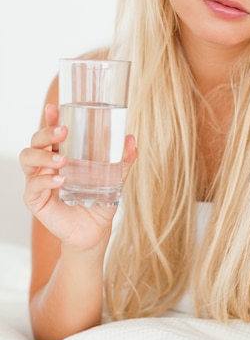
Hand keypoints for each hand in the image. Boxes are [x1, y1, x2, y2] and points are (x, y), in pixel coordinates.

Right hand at [20, 103, 136, 250]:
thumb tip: (130, 139)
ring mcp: (38, 181)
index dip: (51, 118)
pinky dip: (45, 181)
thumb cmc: (99, 201)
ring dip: (43, 156)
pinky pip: (33, 186)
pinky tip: (59, 181)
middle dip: (46, 133)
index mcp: (62, 154)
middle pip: (36, 141)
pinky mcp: (35, 200)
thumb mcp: (114, 179)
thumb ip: (122, 161)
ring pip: (28, 159)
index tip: (54, 107)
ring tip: (61, 160)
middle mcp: (46, 164)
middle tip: (63, 132)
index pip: (52, 132)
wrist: (95, 232)